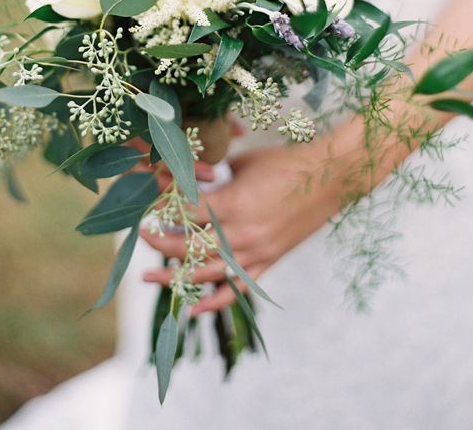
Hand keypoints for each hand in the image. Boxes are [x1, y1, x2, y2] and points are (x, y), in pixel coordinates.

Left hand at [140, 140, 341, 314]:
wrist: (330, 178)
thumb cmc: (287, 163)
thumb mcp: (244, 163)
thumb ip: (217, 177)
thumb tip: (193, 183)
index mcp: (232, 203)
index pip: (184, 213)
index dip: (162, 211)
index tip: (147, 208)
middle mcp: (241, 234)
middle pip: (188, 247)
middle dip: (160, 244)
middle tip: (142, 237)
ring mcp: (255, 252)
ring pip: (206, 274)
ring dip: (175, 278)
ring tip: (150, 278)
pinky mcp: (269, 262)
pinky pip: (237, 288)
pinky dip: (214, 302)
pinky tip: (194, 309)